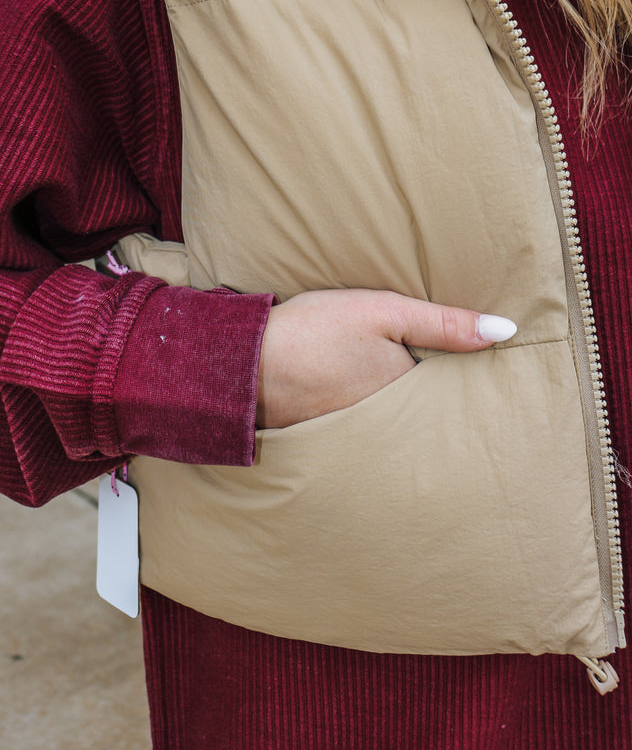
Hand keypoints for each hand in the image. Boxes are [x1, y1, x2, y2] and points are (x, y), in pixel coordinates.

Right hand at [256, 288, 516, 428]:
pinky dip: (371, 421)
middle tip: (457, 394)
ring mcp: (359, 434)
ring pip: (396, 422)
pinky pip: (365, 431)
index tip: (487, 377)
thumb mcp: (384, 311)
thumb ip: (445, 322)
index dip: (465, 379)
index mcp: (408, 391)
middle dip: (439, 404)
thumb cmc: (314, 332)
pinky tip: (366, 405)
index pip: (452, 390)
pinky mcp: (330, 437)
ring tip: (417, 401)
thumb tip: (507, 330)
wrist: (243, 365)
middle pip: (426, 411)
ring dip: (405, 413)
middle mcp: (390, 423)